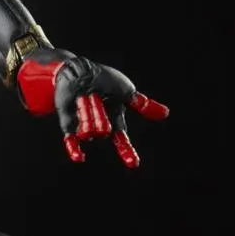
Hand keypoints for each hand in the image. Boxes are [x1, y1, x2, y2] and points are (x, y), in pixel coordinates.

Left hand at [52, 58, 168, 166]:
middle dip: (101, 116)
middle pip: (104, 132)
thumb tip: (166, 114)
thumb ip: (141, 104)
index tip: (133, 164)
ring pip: (89, 132)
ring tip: (83, 98)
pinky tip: (80, 158)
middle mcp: (98, 124)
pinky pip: (71, 139)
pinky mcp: (68, 122)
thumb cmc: (103, 78)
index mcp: (113, 117)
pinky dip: (75, 148)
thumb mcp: (125, 90)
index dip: (127, 151)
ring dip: (88, 114)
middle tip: (96, 97)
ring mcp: (82, 124)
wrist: (79, 71)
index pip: (121, 138)